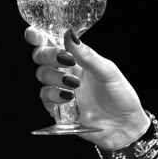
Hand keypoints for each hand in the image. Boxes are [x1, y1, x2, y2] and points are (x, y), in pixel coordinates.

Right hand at [25, 26, 149, 149]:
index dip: (40, 36)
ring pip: (42, 75)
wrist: (125, 125)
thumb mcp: (108, 72)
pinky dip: (54, 95)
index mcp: (77, 58)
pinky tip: (69, 98)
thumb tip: (69, 34)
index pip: (54, 42)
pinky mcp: (59, 107)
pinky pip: (46, 98)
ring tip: (74, 84)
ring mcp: (61, 89)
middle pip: (42, 56)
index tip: (33, 33)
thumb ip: (87, 55)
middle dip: (47, 55)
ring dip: (54, 76)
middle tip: (65, 59)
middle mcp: (66, 71)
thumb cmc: (120, 95)